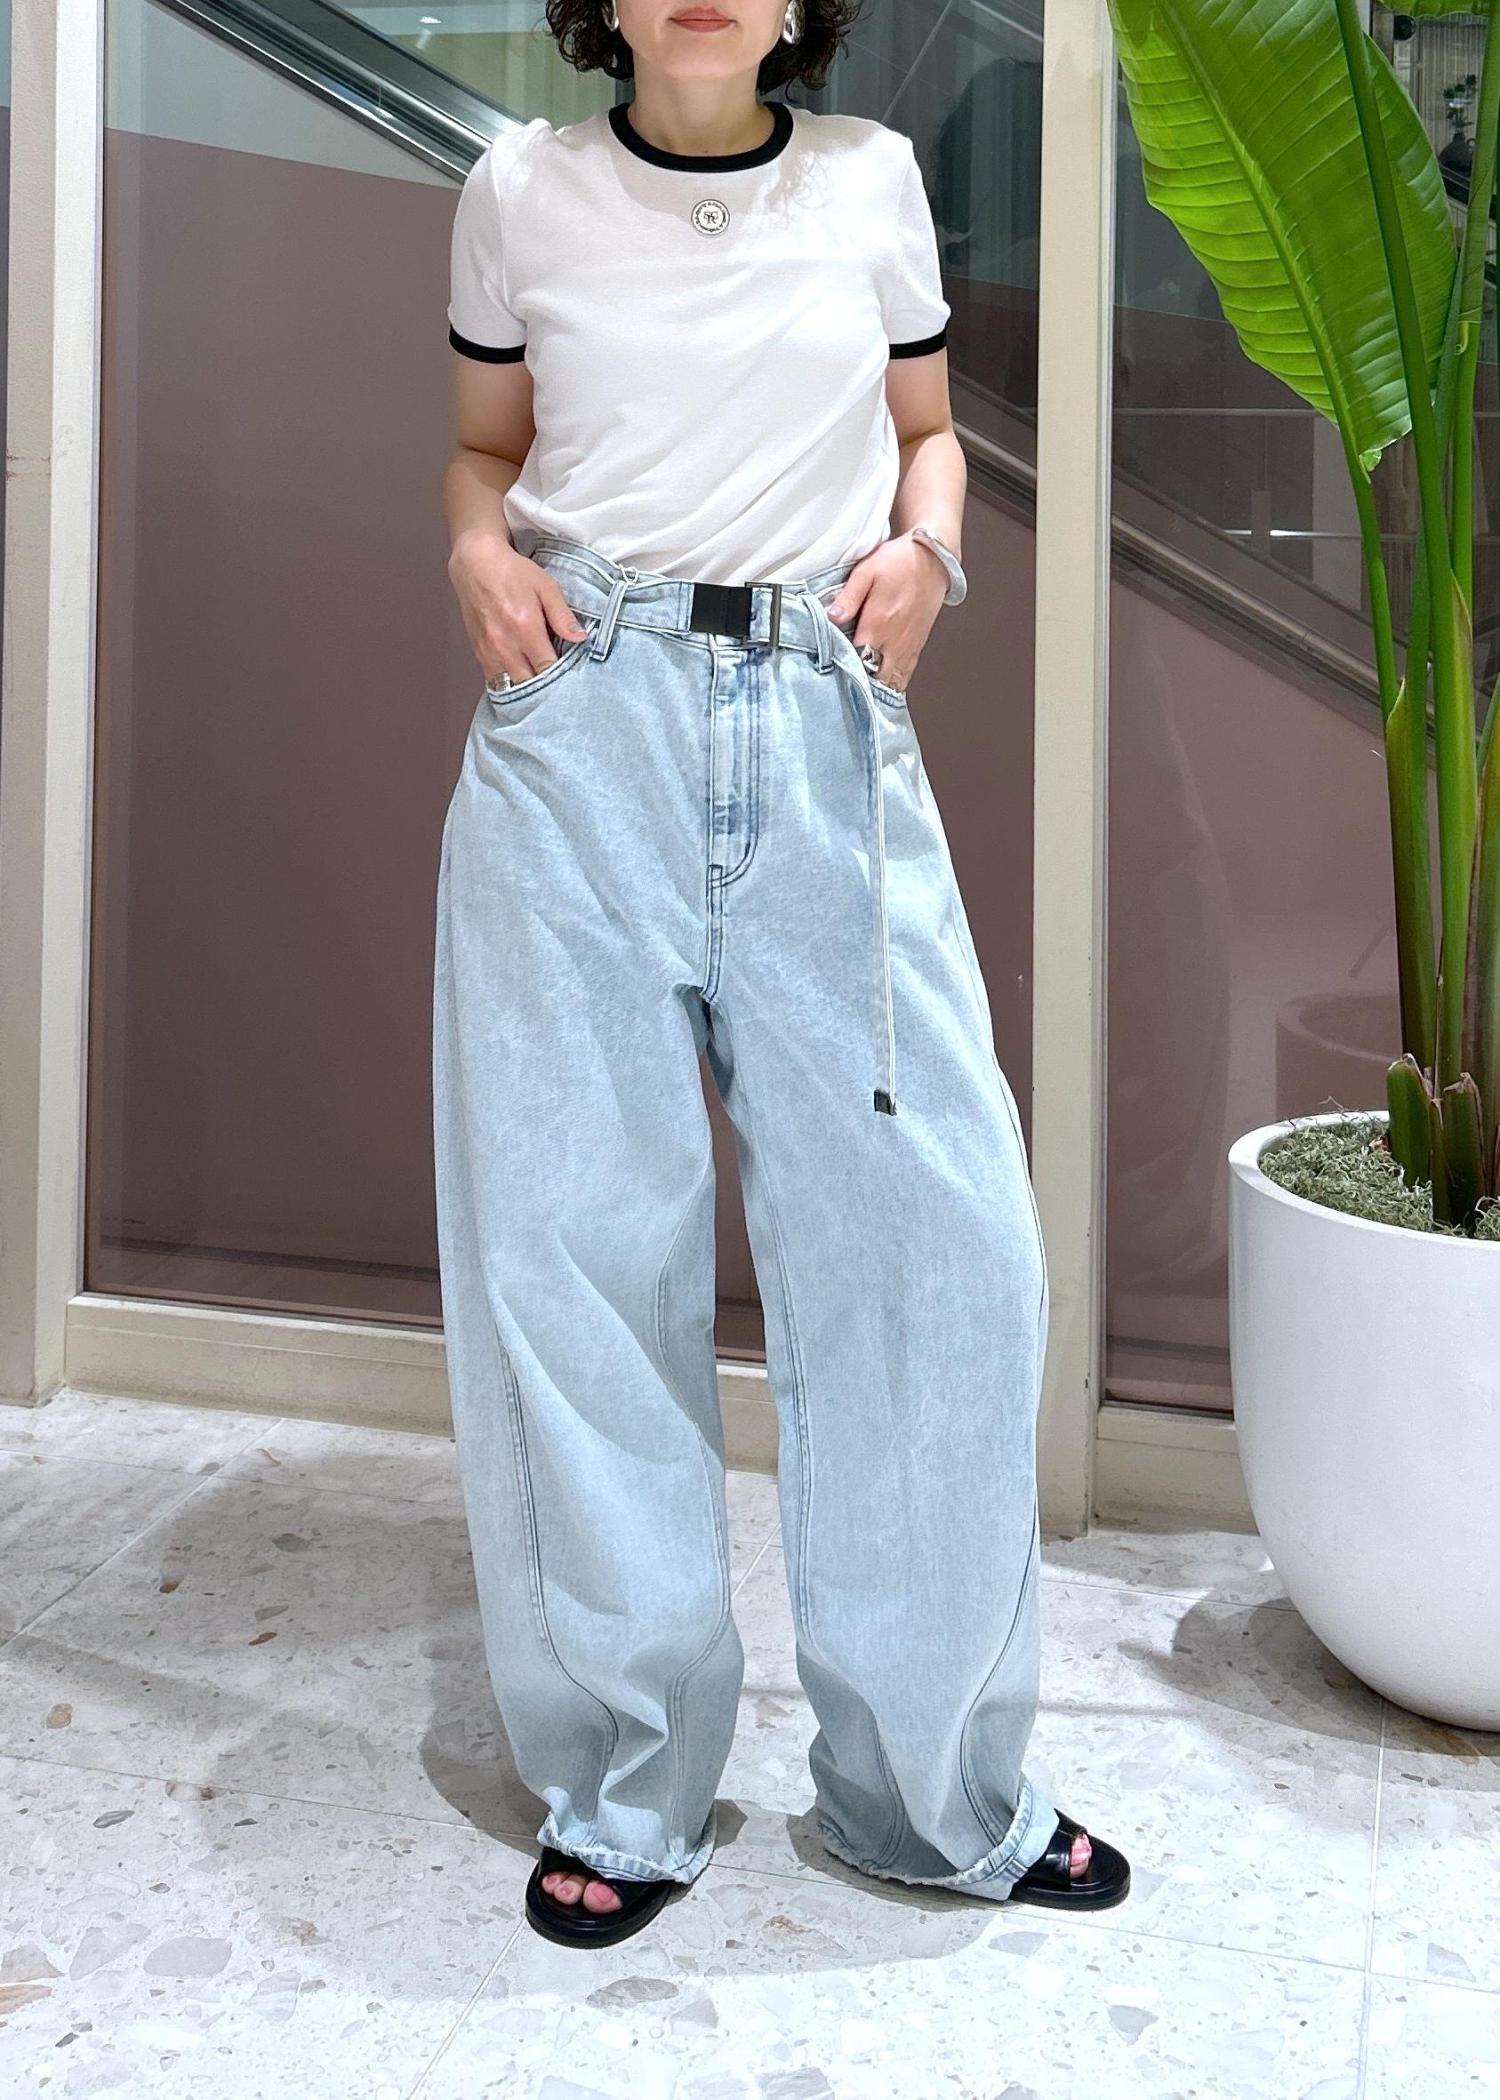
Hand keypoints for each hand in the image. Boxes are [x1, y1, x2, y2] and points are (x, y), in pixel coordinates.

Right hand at [447, 531, 588, 686]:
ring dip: (526, 687)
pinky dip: (509, 683)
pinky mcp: (478, 651)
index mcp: (525, 628)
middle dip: (545, 685)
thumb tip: (580, 638)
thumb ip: (562, 615)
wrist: (476, 564)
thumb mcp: (545, 587)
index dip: (561, 676)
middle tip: (558, 681)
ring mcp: (489, 650)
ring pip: (511, 686)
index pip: (548, 668)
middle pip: (529, 683)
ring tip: (540, 682)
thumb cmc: (512, 572)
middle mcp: (505, 644)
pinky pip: (494, 680)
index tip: (571, 674)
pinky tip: (520, 677)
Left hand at [825, 528, 950, 692]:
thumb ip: (848, 597)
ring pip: (891, 681)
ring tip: (862, 697)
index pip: (856, 659)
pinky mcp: (916, 646)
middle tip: (844, 688)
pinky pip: (905, 675)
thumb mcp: (867, 571)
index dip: (843, 669)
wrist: (933, 559)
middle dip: (859, 685)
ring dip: (876, 689)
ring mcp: (907, 647)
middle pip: (873, 677)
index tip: (832, 672)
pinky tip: (883, 690)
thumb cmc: (899, 562)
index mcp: (878, 625)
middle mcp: (894, 641)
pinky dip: (893, 685)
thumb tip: (831, 617)